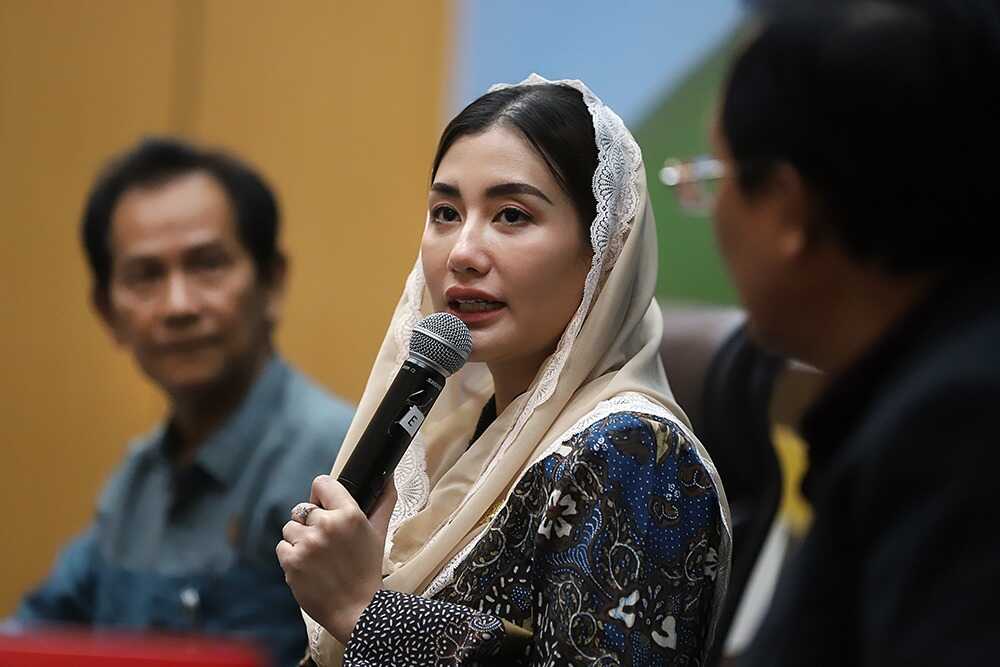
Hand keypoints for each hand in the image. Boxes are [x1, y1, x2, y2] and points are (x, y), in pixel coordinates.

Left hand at [277, 475, 396, 643]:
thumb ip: (384, 501)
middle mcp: (326, 525)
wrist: (357, 609)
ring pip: (290, 528)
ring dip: (299, 540)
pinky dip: (291, 556)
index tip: (324, 507)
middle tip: (326, 542)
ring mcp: (307, 544)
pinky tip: (308, 567)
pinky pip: (282, 547)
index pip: (322, 483)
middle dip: (311, 523)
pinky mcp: (291, 562)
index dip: (321, 495)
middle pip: (303, 508)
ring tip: (317, 556)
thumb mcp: (379, 532)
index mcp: (349, 514)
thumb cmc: (368, 569)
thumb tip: (389, 475)